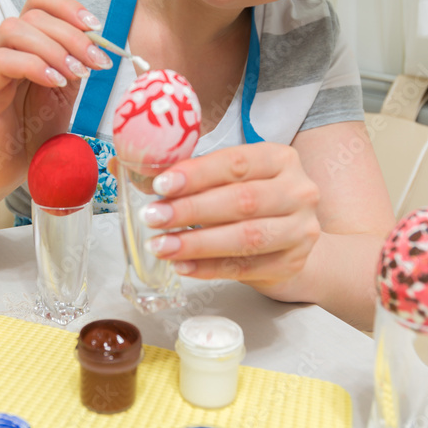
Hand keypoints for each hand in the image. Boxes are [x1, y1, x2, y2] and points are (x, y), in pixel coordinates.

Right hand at [0, 0, 111, 194]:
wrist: (4, 172)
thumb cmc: (31, 133)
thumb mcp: (64, 94)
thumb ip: (75, 66)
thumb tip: (102, 44)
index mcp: (23, 46)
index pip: (38, 2)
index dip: (68, 7)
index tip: (97, 28)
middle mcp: (1, 50)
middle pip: (32, 14)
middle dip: (72, 34)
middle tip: (96, 62)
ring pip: (13, 29)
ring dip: (53, 47)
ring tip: (75, 74)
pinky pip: (1, 61)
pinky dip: (34, 66)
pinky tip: (55, 84)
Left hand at [139, 144, 320, 287]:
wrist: (291, 240)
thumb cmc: (253, 200)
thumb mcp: (228, 178)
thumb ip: (187, 174)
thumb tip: (127, 167)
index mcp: (280, 159)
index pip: (236, 163)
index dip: (197, 174)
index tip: (161, 185)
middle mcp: (298, 191)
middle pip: (242, 201)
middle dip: (191, 210)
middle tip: (153, 217)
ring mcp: (300, 230)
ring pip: (245, 237)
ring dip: (197, 243)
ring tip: (161, 245)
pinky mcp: (291, 263)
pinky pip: (244, 267)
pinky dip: (208, 268)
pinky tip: (182, 265)